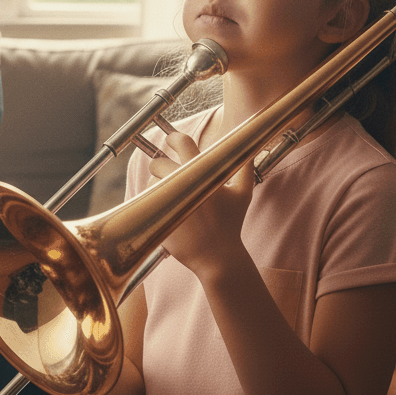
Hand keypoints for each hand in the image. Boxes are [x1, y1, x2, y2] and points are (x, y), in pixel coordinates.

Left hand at [146, 129, 253, 276]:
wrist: (217, 256)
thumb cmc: (231, 224)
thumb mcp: (243, 194)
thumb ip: (245, 167)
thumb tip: (248, 148)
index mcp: (203, 173)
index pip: (182, 143)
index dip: (173, 138)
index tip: (170, 140)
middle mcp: (183, 183)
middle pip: (158, 162)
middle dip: (159, 165)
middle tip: (166, 172)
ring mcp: (169, 199)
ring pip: (151, 182)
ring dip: (158, 186)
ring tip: (173, 198)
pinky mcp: (158, 215)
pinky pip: (147, 200)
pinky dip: (155, 202)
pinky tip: (169, 211)